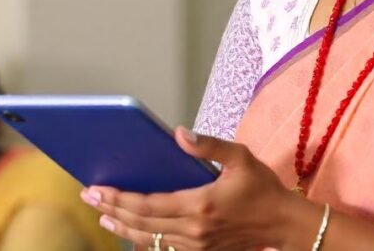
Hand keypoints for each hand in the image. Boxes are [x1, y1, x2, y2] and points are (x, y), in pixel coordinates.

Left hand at [80, 127, 314, 250]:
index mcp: (201, 205)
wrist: (284, 224)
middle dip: (112, 209)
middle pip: (142, 223)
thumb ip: (209, 146)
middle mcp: (194, 230)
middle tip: (89, 197)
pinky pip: (165, 248)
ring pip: (150, 239)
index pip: (148, 204)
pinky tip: (133, 229)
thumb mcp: (241, 158)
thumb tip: (179, 133)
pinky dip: (145, 239)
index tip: (96, 188)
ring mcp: (197, 246)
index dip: (119, 197)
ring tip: (103, 215)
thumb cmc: (263, 188)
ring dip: (123, 227)